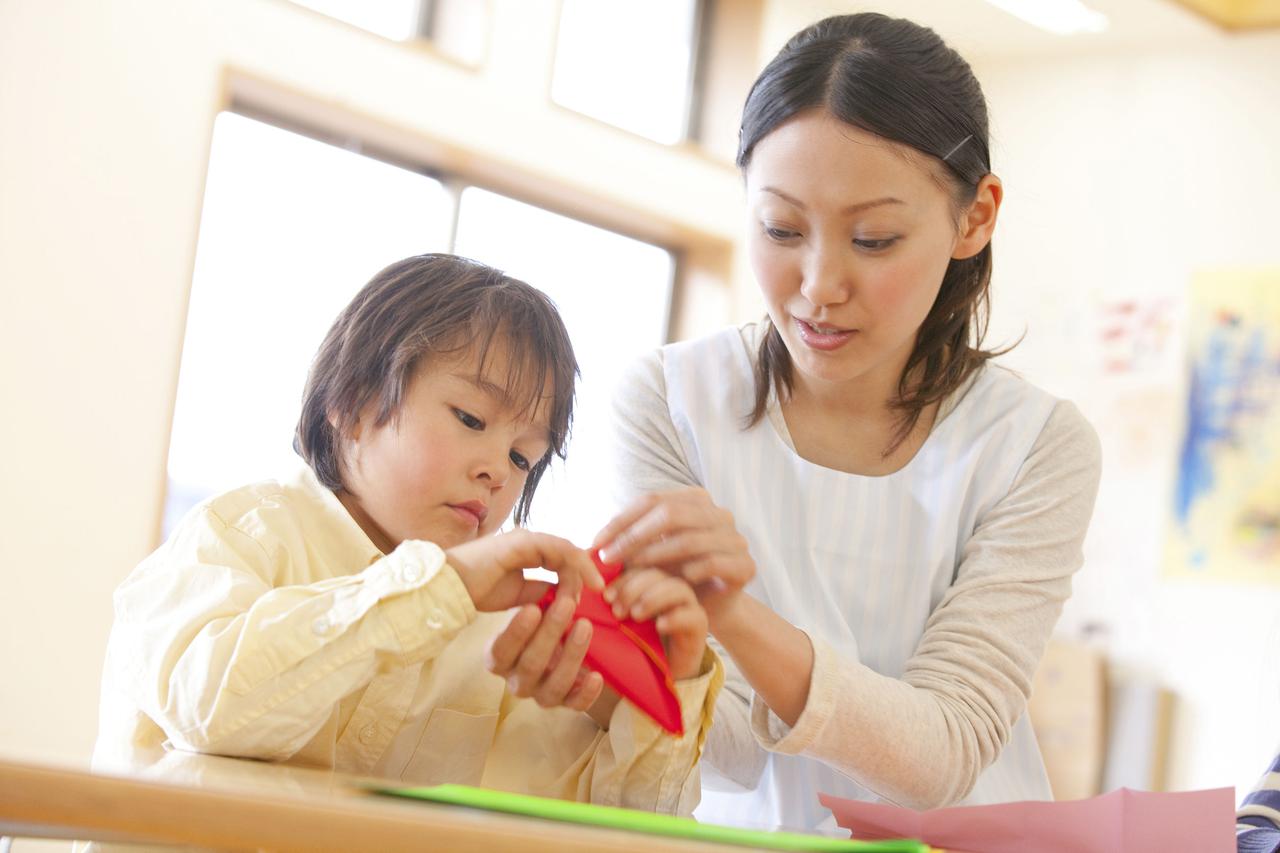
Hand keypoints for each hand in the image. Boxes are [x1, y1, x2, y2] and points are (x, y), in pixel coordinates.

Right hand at [445, 529, 603, 612]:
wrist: (451, 587)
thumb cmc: (477, 590)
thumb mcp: (517, 595)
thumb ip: (539, 590)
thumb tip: (561, 593)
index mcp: (525, 550)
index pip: (561, 557)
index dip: (578, 572)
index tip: (593, 592)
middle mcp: (528, 540)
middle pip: (568, 552)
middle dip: (585, 571)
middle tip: (599, 591)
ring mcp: (526, 538)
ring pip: (567, 549)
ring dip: (583, 569)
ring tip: (596, 587)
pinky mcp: (524, 541)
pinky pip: (559, 549)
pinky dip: (576, 564)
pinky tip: (586, 581)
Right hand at [485, 597, 604, 712]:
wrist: (552, 648)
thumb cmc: (537, 624)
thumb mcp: (531, 612)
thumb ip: (537, 604)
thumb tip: (554, 586)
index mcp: (498, 659)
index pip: (501, 650)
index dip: (516, 632)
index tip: (533, 607)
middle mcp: (516, 682)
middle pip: (531, 665)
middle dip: (551, 633)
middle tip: (567, 603)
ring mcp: (540, 695)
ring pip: (554, 686)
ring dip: (572, 655)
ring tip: (584, 625)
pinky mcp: (564, 702)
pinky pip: (575, 705)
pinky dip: (587, 694)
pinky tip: (597, 675)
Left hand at [593, 488, 755, 620]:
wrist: (712, 607)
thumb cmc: (676, 575)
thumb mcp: (651, 552)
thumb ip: (630, 540)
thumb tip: (592, 543)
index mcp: (696, 500)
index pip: (653, 500)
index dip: (621, 520)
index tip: (596, 543)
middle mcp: (719, 513)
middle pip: (671, 515)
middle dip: (635, 537)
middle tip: (610, 559)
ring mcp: (735, 537)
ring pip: (690, 539)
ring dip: (656, 556)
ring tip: (633, 572)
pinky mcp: (745, 565)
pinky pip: (714, 562)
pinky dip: (690, 571)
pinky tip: (674, 581)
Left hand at [604, 568, 706, 679]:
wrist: (659, 679)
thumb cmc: (635, 648)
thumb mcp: (618, 625)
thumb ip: (608, 607)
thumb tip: (586, 593)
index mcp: (649, 584)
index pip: (637, 568)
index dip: (621, 578)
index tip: (605, 597)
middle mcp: (669, 589)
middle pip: (656, 574)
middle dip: (633, 588)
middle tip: (617, 610)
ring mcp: (687, 605)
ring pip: (677, 588)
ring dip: (653, 598)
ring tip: (635, 616)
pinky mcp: (699, 625)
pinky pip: (691, 614)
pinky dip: (675, 617)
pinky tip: (659, 626)